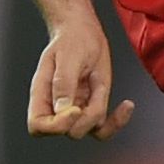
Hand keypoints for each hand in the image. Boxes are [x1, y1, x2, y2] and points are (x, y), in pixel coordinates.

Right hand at [27, 23, 133, 139]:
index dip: (57, 125)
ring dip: (101, 108)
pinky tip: (126, 106)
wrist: (84, 32)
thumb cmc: (71, 40)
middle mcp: (57, 105)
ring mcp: (76, 109)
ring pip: (90, 129)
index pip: (38, 126)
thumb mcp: (68, 56)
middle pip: (69, 131)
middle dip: (87, 114)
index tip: (75, 109)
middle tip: (93, 86)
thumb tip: (62, 109)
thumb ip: (63, 83)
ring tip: (100, 83)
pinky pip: (104, 128)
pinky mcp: (93, 107)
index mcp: (42, 94)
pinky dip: (117, 121)